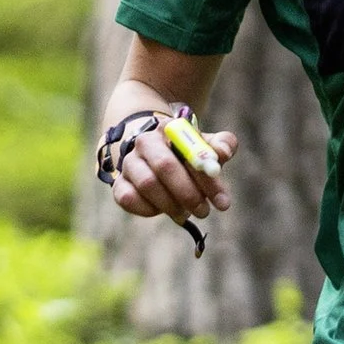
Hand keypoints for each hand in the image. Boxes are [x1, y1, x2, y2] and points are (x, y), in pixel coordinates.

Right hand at [109, 119, 238, 230]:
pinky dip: (148, 209)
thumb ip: (221, 145)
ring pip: (147, 185)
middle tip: (203, 212)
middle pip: (165, 166)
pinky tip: (162, 211)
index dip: (208, 179)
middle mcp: (145, 142)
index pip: (190, 152)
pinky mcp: (119, 183)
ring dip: (170, 204)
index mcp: (170, 130)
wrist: (151, 154)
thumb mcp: (206, 146)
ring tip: (185, 213)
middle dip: (188, 194)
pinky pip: (128, 198)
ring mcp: (130, 163)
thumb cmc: (185, 154)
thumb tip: (223, 153)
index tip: (223, 203)